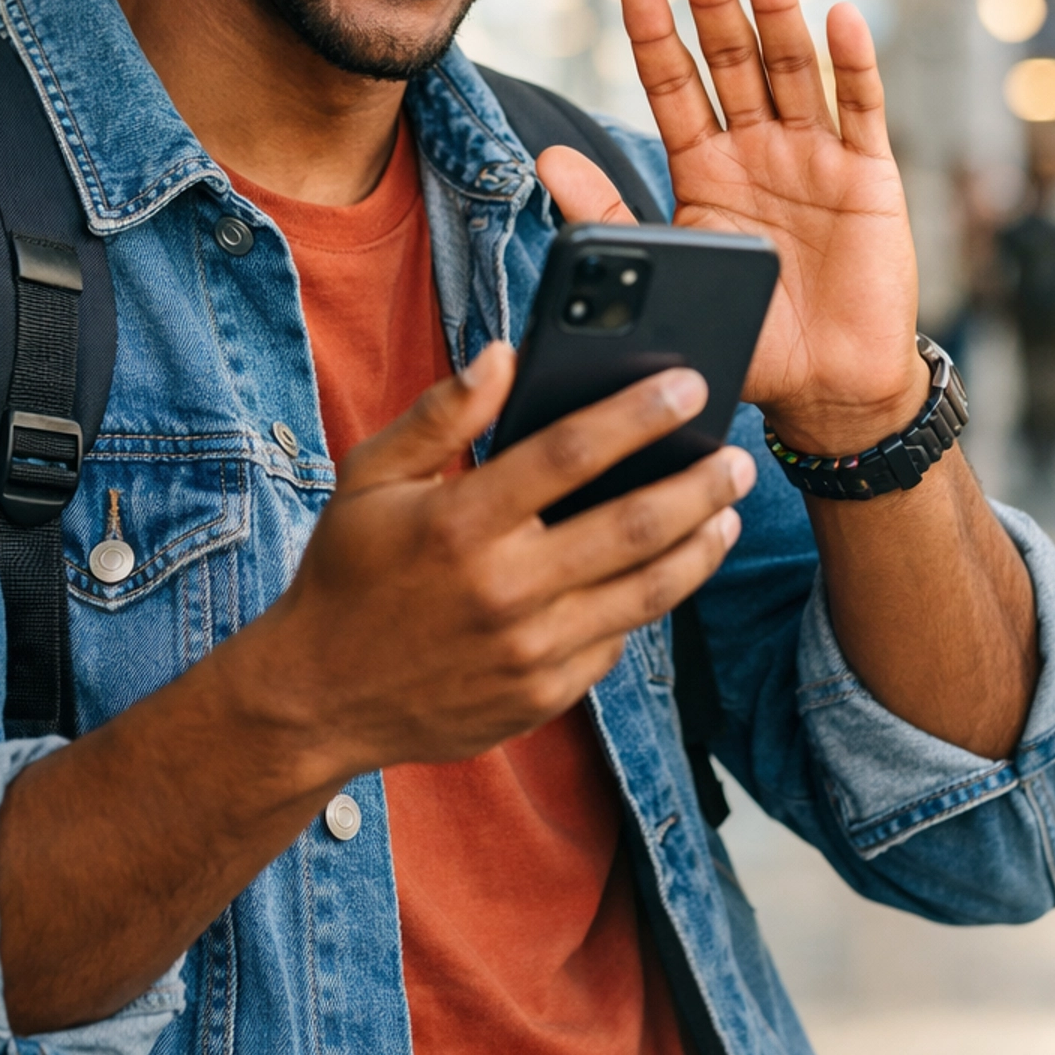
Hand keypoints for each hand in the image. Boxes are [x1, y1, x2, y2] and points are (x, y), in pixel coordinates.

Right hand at [243, 342, 752, 779]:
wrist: (318, 699)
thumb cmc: (346, 572)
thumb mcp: (369, 479)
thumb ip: (440, 416)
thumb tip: (506, 355)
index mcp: (458, 522)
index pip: (570, 452)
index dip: (638, 413)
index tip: (689, 383)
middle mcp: (501, 588)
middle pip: (632, 526)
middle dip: (698, 485)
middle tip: (736, 458)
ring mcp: (527, 650)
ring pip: (645, 592)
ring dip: (698, 548)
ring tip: (726, 514)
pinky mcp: (541, 695)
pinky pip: (616, 642)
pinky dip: (647, 602)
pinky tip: (664, 572)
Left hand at [537, 0, 927, 455]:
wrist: (826, 388)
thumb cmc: (747, 336)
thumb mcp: (671, 270)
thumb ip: (611, 216)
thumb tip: (546, 162)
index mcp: (706, 170)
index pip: (676, 88)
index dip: (657, 37)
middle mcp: (759, 150)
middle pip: (735, 62)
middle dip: (716, 4)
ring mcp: (816, 157)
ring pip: (793, 69)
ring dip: (779, 10)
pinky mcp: (870, 177)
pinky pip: (861, 110)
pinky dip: (852, 64)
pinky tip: (839, 17)